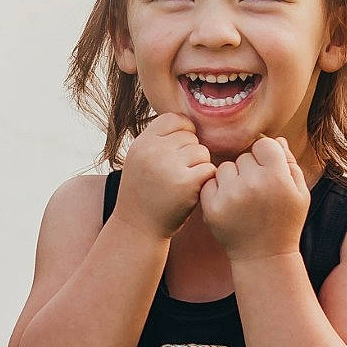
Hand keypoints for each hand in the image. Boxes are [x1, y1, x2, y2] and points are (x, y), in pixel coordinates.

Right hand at [111, 111, 215, 240]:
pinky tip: (192, 191)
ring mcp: (169, 166)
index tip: (179, 151)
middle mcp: (153, 151)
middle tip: (177, 173)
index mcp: (142, 142)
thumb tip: (190, 121)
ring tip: (183, 182)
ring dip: (199, 167)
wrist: (137, 227)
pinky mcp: (186, 183)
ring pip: (202, 152)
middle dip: (190, 153)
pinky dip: (206, 180)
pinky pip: (209, 169)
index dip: (183, 132)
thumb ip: (159, 139)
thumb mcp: (140, 158)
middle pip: (191, 137)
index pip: (175, 119)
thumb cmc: (144, 192)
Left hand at [200, 135, 309, 261]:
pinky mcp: (211, 207)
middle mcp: (252, 184)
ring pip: (224, 168)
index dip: (266, 157)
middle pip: (243, 156)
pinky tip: (230, 204)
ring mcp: (229, 196)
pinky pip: (209, 182)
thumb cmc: (285, 223)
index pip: (263, 145)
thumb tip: (276, 139)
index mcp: (277, 177)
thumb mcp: (300, 194)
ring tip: (243, 198)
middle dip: (249, 169)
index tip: (268, 172)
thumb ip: (290, 163)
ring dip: (231, 178)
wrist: (264, 257)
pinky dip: (217, 190)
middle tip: (257, 192)